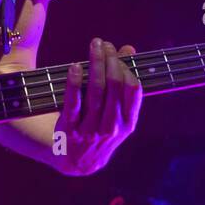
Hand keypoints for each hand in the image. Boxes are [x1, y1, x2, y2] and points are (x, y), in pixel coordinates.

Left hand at [55, 38, 141, 175]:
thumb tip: (129, 49)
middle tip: (103, 44)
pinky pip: (73, 103)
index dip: (125, 66)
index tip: (116, 50)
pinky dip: (74, 82)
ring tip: (94, 46)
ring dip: (95, 64)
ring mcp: (92, 130)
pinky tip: (75, 66)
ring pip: (96, 90)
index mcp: (128, 122)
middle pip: (114, 85)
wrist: (78, 161)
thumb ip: (123, 81)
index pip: (133, 87)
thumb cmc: (100, 128)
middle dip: (110, 60)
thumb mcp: (117, 112)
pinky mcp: (71, 130)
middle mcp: (113, 127)